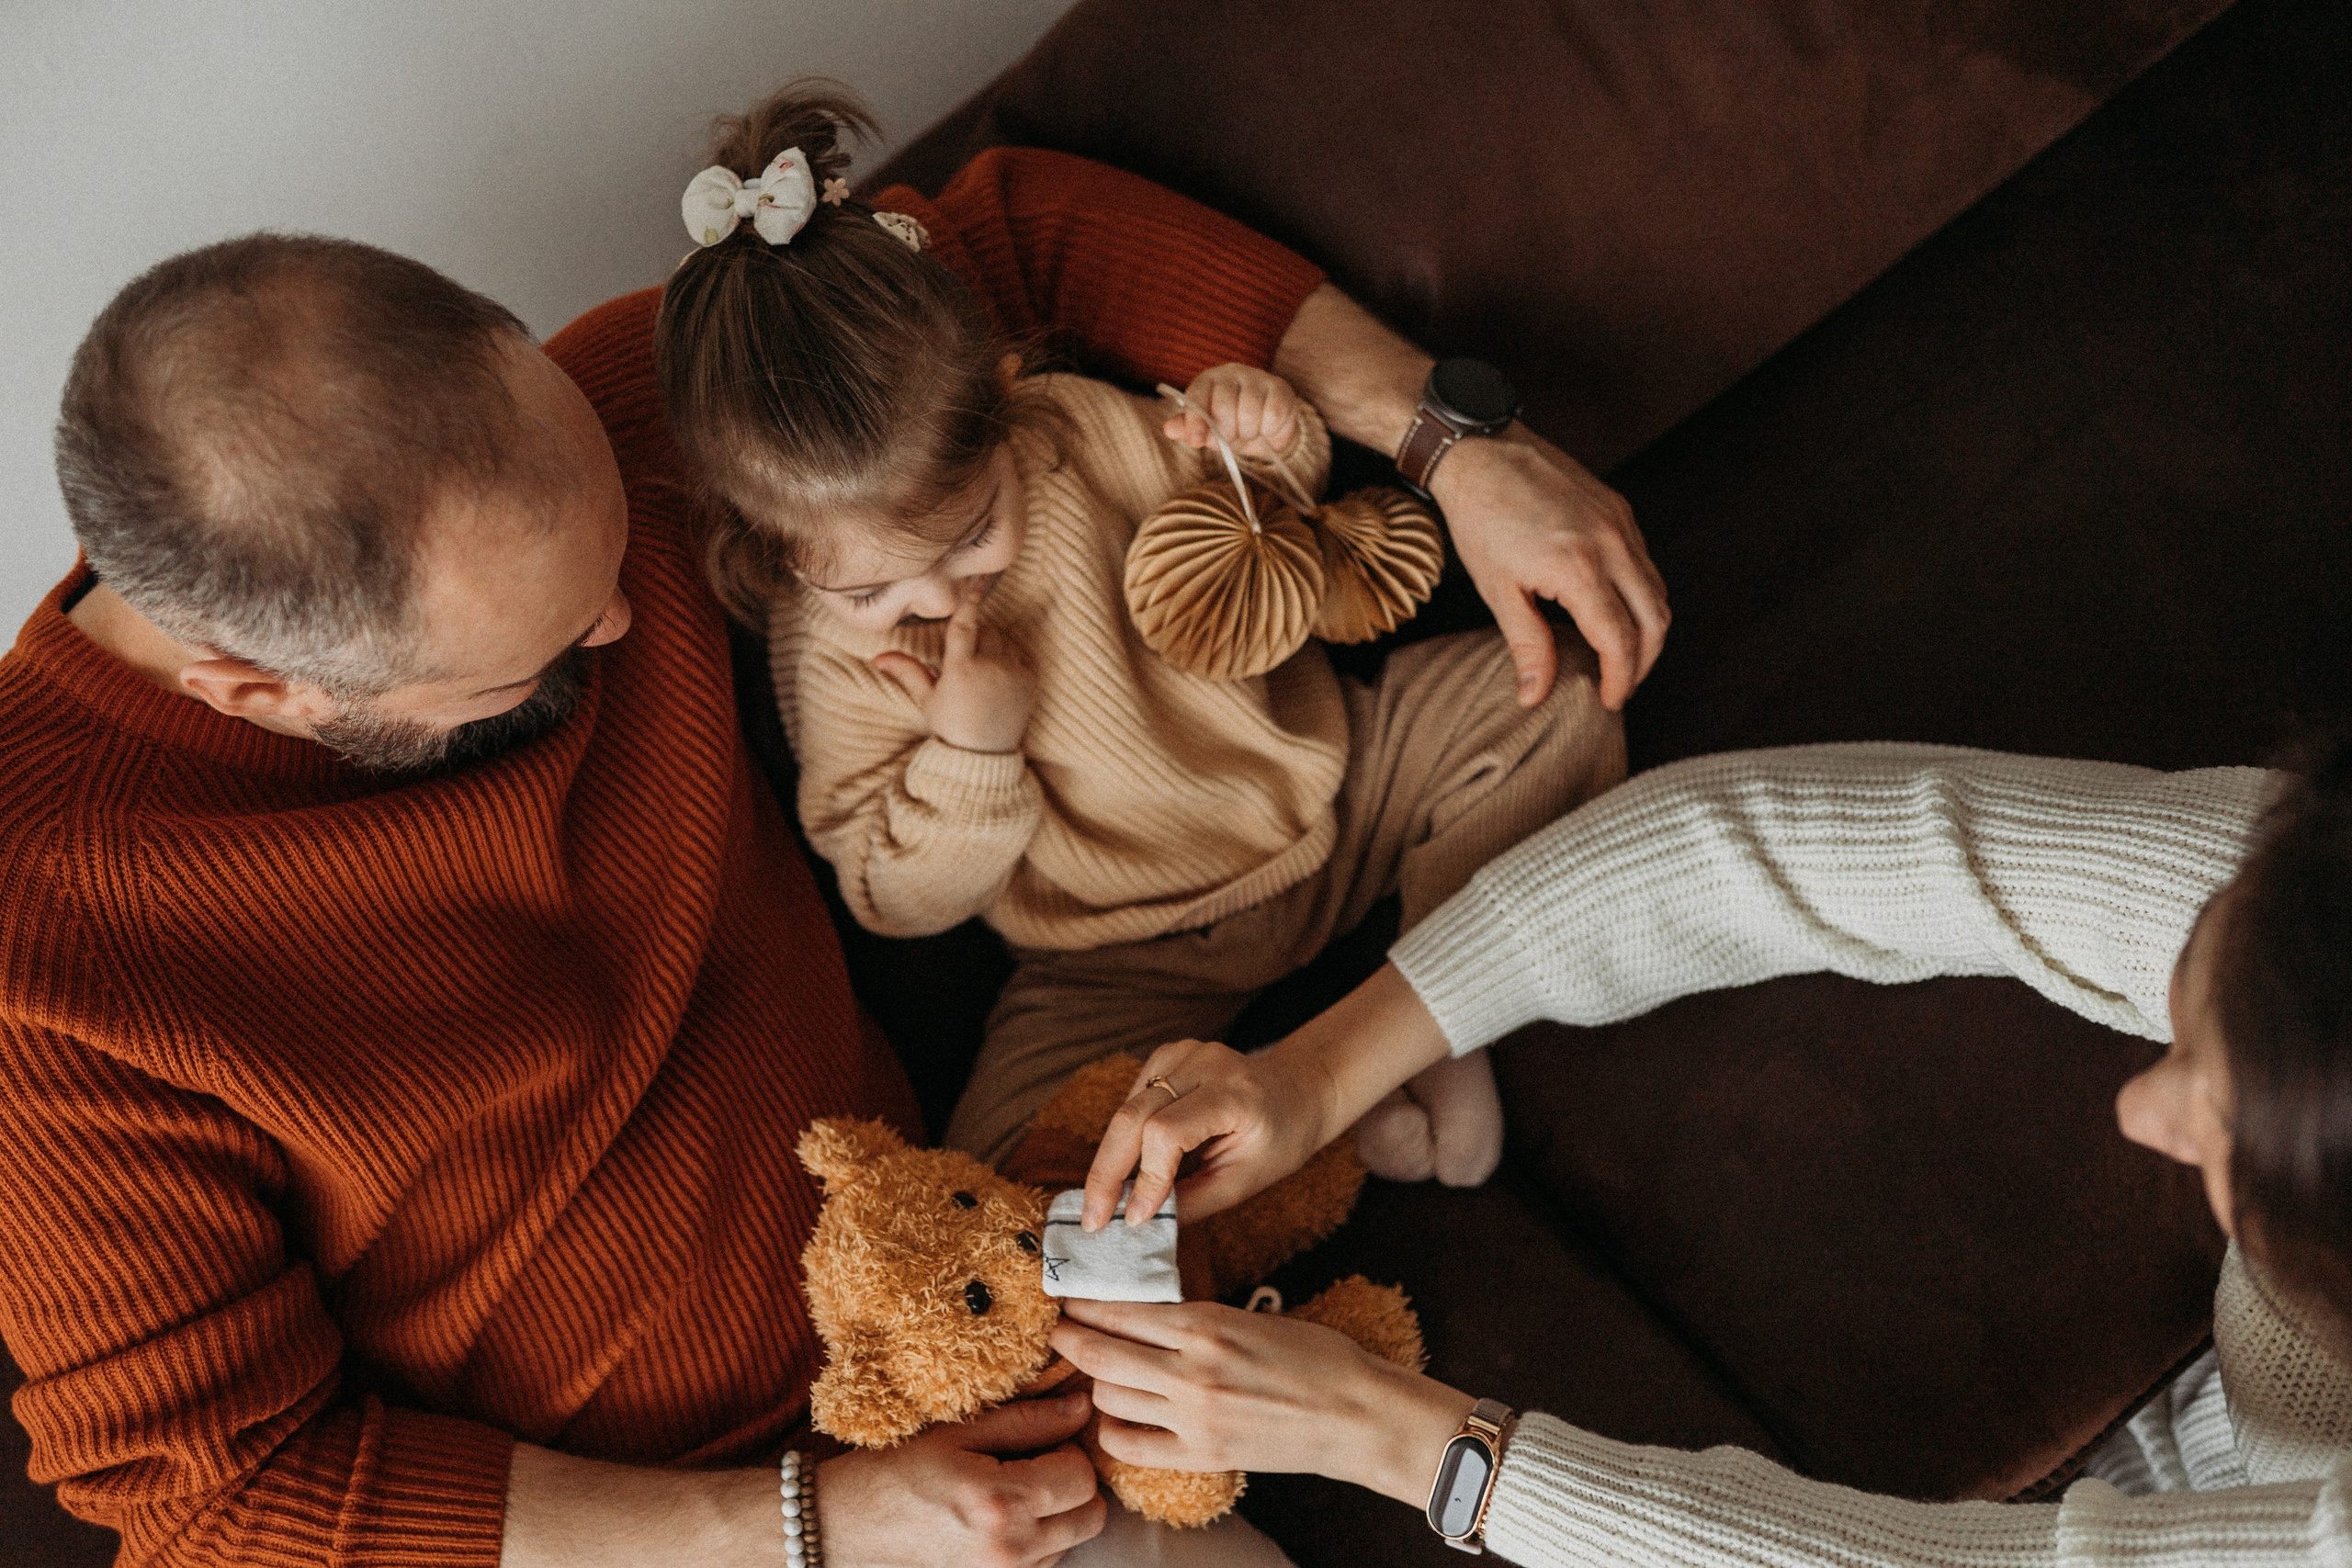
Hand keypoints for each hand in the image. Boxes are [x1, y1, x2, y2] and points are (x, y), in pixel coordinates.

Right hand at [820, 1392, 1107, 1567]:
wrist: (848, 1527)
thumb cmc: (897, 1471)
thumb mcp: (958, 1432)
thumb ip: (1027, 1420)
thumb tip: (1082, 1408)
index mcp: (1002, 1504)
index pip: (1083, 1477)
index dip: (1069, 1451)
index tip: (1042, 1440)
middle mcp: (1010, 1551)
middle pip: (1091, 1515)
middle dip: (1073, 1484)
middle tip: (1035, 1464)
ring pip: (1073, 1540)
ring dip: (1058, 1513)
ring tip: (1012, 1490)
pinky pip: (1046, 1562)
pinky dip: (1038, 1538)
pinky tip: (1002, 1517)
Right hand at [873, 578, 1035, 753]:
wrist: (984, 756)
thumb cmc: (951, 727)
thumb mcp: (926, 700)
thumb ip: (907, 672)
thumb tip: (878, 657)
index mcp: (961, 671)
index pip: (965, 625)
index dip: (969, 601)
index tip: (977, 580)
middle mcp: (990, 669)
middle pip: (986, 630)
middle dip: (976, 636)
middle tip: (965, 659)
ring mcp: (1013, 675)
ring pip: (1004, 640)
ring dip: (992, 646)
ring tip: (980, 672)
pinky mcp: (1030, 682)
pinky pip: (1019, 654)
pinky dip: (1008, 659)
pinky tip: (997, 679)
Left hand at [1051, 1299, 1473, 1507]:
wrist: (1355, 1413)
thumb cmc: (1313, 1356)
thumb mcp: (1249, 1316)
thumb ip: (1193, 1318)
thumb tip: (1141, 1314)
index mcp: (1204, 1325)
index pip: (1118, 1310)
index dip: (1084, 1303)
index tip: (1069, 1298)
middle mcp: (1190, 1371)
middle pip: (1098, 1352)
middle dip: (1069, 1337)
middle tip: (1060, 1330)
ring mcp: (1192, 1417)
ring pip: (1108, 1395)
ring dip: (1094, 1381)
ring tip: (1095, 1371)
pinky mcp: (1200, 1455)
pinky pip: (1128, 1444)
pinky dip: (1112, 1428)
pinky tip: (1119, 1415)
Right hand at [1080, 963, 1453, 1229]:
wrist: (1297, 1092)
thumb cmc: (1279, 1141)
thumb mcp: (1245, 1182)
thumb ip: (1192, 1201)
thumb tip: (1138, 1224)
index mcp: (1235, 1096)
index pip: (1168, 1133)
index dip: (1144, 1178)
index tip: (1132, 1220)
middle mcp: (1207, 1063)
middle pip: (1134, 1115)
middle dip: (1107, 1171)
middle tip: (1091, 1219)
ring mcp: (1185, 1051)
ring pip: (1126, 1107)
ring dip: (1109, 1157)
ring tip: (1101, 1202)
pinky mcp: (1169, 1054)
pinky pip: (1133, 1098)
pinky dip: (1122, 1136)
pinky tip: (1123, 1166)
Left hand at [1162, 363, 1300, 460]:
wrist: (1267, 427)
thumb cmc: (1231, 425)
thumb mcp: (1207, 430)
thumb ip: (1188, 428)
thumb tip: (1169, 429)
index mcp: (1207, 380)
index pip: (1196, 396)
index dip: (1195, 420)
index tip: (1196, 441)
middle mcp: (1231, 372)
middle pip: (1224, 406)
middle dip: (1227, 433)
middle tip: (1231, 439)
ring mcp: (1257, 377)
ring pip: (1249, 412)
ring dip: (1248, 433)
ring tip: (1248, 433)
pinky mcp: (1280, 387)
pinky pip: (1272, 414)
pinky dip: (1268, 430)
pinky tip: (1266, 428)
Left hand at [1431, 424, 1667, 710]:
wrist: (1481, 450)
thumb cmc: (1481, 518)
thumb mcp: (1498, 590)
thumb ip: (1527, 645)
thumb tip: (1535, 695)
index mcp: (1580, 570)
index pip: (1621, 642)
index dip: (1620, 678)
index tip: (1609, 700)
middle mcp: (1612, 545)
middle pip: (1655, 621)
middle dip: (1644, 662)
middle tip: (1620, 684)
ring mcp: (1621, 523)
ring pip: (1657, 591)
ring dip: (1646, 629)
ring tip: (1619, 653)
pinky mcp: (1619, 509)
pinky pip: (1644, 562)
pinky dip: (1639, 594)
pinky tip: (1611, 608)